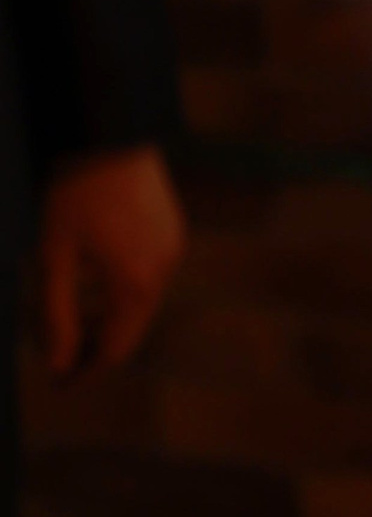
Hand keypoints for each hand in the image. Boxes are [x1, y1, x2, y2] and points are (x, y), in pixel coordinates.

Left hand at [37, 144, 186, 374]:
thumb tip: (58, 364)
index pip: (114, 350)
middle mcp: (163, 272)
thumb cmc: (76, 192)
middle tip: (59, 350)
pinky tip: (94, 275)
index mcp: (135, 284)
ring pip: (140, 302)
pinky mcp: (172, 230)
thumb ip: (56, 314)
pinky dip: (122, 287)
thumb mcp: (55, 256)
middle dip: (96, 345)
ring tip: (71, 312)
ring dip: (108, 315)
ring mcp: (172, 250)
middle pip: (131, 330)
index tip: (59, 383)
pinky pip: (148, 275)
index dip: (85, 372)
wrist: (110, 132)